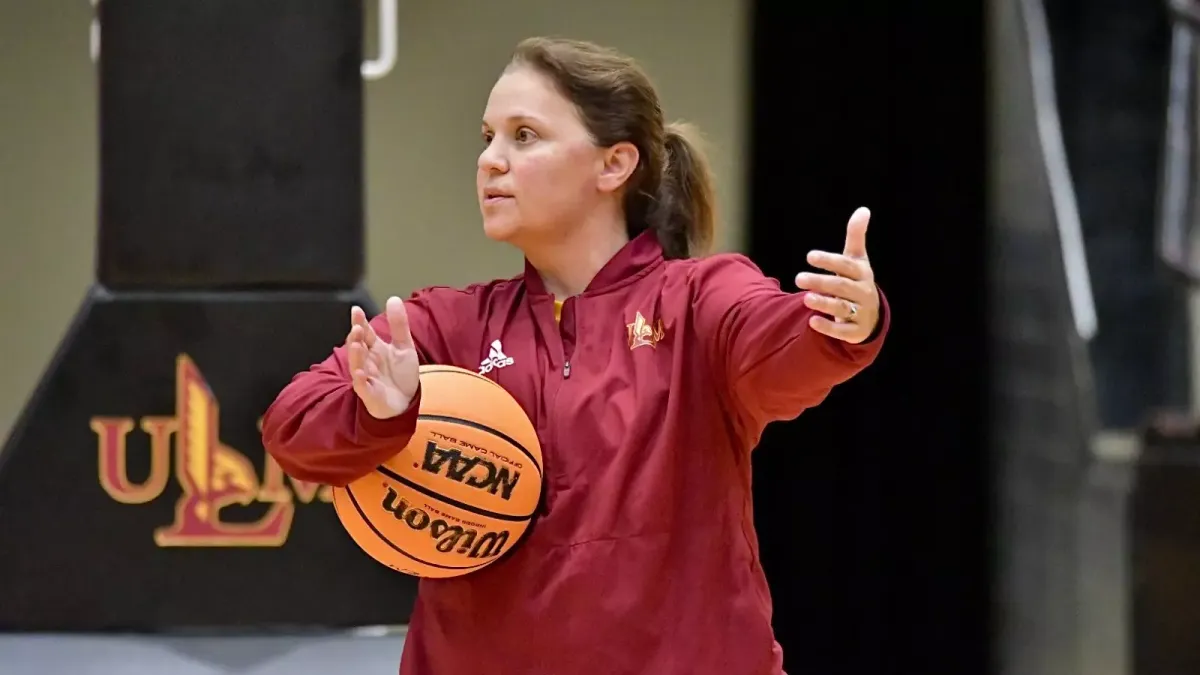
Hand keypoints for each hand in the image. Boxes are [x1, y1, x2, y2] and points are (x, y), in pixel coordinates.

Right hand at [346, 296, 420, 418]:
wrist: (406, 402)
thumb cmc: (400, 375)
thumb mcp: (404, 347)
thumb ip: (398, 325)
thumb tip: (393, 298)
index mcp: (375, 348)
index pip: (365, 333)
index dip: (360, 322)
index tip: (356, 310)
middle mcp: (368, 361)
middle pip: (359, 347)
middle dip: (356, 337)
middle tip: (357, 327)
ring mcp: (367, 377)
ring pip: (358, 365)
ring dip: (356, 356)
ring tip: (356, 345)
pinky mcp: (370, 394)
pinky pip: (363, 387)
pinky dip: (361, 381)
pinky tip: (361, 373)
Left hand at [794, 207, 879, 343]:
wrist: (870, 316)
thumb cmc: (856, 281)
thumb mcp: (857, 260)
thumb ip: (856, 236)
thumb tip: (863, 209)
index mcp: (862, 274)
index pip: (846, 265)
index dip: (829, 260)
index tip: (810, 256)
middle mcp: (863, 293)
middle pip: (842, 287)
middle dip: (821, 282)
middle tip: (798, 278)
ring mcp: (860, 313)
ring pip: (842, 308)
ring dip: (824, 303)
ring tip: (805, 298)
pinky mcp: (856, 332)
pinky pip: (843, 332)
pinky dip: (828, 327)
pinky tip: (811, 322)